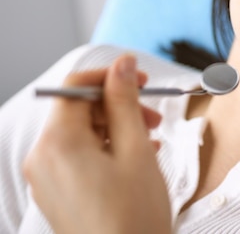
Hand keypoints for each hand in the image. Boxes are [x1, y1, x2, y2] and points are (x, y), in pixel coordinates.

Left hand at [23, 54, 171, 233]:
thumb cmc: (134, 217)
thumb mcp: (135, 148)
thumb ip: (125, 101)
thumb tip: (122, 64)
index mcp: (58, 143)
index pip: (76, 87)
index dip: (111, 76)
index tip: (139, 78)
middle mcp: (43, 159)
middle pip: (79, 110)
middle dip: (117, 105)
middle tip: (153, 115)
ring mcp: (47, 179)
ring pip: (81, 133)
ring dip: (116, 127)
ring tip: (149, 139)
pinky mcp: (57, 193)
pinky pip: (78, 155)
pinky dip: (106, 148)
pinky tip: (135, 157)